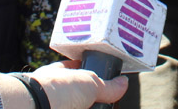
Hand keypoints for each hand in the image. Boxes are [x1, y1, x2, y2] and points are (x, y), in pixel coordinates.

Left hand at [0, 62, 127, 108]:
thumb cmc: (56, 90)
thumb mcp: (89, 83)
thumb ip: (107, 85)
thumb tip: (123, 83)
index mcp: (58, 75)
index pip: (78, 73)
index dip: (93, 77)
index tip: (108, 83)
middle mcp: (53, 93)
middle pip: (79, 96)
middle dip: (93, 99)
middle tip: (107, 103)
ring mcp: (53, 105)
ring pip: (76, 105)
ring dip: (90, 105)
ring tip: (104, 107)